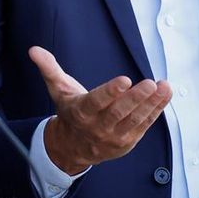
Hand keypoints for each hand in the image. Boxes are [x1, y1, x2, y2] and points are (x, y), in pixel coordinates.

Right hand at [30, 46, 171, 175]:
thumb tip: (33, 50)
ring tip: (164, 87)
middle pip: (119, 112)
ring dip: (152, 103)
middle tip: (150, 83)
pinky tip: (165, 95)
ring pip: (135, 120)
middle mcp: (98, 127)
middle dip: (135, 98)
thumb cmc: (70, 112)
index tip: (124, 80)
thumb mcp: (58, 90)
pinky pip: (144, 125)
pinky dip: (156, 110)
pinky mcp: (128, 141)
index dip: (110, 92)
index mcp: (81, 112)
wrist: (73, 148)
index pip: (96, 102)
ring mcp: (114, 136)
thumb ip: (49, 69)